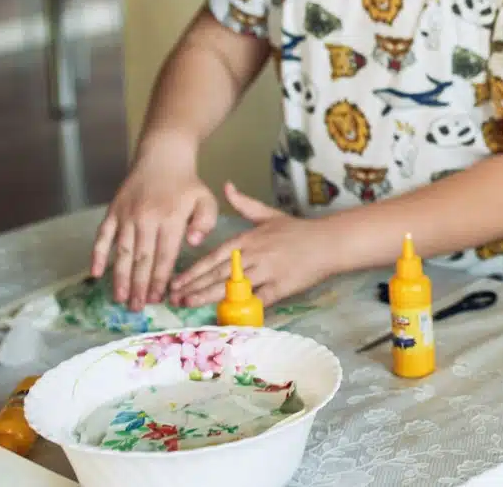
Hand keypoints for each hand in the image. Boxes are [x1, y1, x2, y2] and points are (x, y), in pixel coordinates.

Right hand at [90, 153, 217, 310]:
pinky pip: (102, 236)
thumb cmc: (187, 184)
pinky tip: (95, 273)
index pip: (165, 255)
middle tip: (137, 308)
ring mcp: (127, 216)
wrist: (162, 157)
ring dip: (120, 277)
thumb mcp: (206, 200)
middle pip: (142, 259)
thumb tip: (194, 243)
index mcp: (171, 219)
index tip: (158, 299)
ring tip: (120, 298)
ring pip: (122, 252)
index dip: (160, 279)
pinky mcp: (113, 212)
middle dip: (139, 286)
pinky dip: (97, 254)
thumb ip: (205, 222)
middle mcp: (146, 219)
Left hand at [168, 183, 336, 307]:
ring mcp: (267, 271)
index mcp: (249, 239)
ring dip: (208, 297)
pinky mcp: (281, 287)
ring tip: (189, 305)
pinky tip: (225, 316)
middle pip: (218, 273)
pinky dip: (242, 309)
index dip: (194, 270)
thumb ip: (244, 204)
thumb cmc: (298, 230)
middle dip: (193, 287)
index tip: (176, 281)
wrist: (329, 242)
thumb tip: (226, 186)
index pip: (214, 257)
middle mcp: (254, 255)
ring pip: (232, 287)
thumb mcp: (268, 214)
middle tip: (173, 298)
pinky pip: (257, 301)